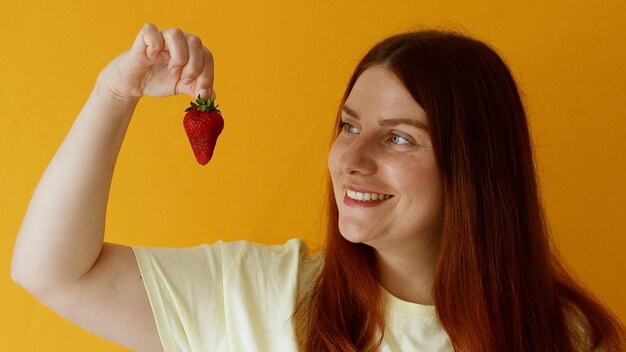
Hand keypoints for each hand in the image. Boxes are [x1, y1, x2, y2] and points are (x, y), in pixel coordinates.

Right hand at [98, 23, 214, 100]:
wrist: (134, 84)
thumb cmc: (159, 81)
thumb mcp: (181, 88)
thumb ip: (196, 90)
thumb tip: (211, 96)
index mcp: (191, 51)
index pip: (207, 56)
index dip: (207, 74)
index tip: (200, 92)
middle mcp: (179, 41)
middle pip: (196, 42)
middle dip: (194, 65)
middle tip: (185, 80)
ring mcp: (162, 37)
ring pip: (176, 33)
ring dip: (179, 55)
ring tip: (172, 70)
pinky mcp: (144, 37)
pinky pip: (151, 30)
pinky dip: (155, 44)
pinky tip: (152, 57)